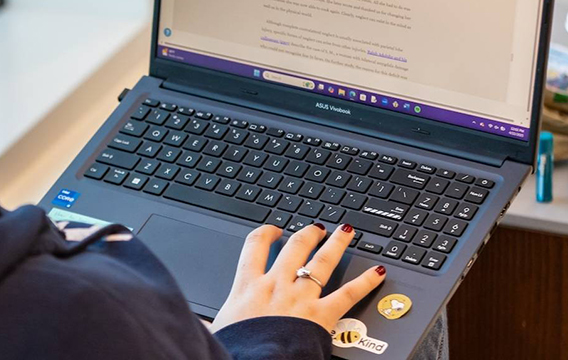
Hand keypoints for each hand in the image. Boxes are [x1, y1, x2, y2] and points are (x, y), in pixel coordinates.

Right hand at [209, 223, 385, 332]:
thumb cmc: (238, 348)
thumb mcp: (218, 330)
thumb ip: (211, 324)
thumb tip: (199, 327)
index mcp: (248, 285)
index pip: (254, 247)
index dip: (265, 233)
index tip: (272, 229)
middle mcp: (276, 284)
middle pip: (294, 247)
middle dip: (307, 233)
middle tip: (316, 228)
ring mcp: (301, 296)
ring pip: (321, 261)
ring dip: (336, 244)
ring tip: (345, 232)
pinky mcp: (322, 314)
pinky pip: (348, 293)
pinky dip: (365, 281)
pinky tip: (377, 271)